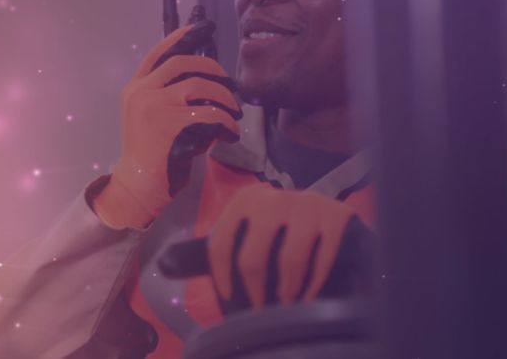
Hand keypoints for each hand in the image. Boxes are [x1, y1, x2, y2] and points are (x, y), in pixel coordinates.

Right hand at [93, 21, 241, 228]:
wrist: (137, 186)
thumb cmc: (150, 156)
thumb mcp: (152, 118)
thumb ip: (170, 98)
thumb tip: (208, 84)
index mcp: (136, 88)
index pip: (159, 53)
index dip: (182, 38)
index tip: (201, 28)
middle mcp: (142, 92)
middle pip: (183, 63)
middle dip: (213, 69)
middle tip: (230, 85)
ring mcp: (155, 106)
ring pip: (200, 87)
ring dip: (224, 100)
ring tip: (233, 114)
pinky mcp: (171, 124)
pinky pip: (210, 115)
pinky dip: (226, 124)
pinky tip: (230, 134)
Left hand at [207, 184, 357, 311]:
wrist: (325, 206)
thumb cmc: (277, 224)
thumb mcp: (247, 224)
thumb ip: (217, 243)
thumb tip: (169, 264)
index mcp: (245, 200)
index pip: (220, 243)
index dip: (221, 275)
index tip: (229, 296)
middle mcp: (273, 199)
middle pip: (253, 258)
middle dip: (254, 290)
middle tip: (259, 307)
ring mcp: (307, 205)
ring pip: (290, 262)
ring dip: (286, 291)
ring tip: (285, 304)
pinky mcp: (336, 216)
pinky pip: (321, 261)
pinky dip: (313, 286)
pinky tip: (307, 297)